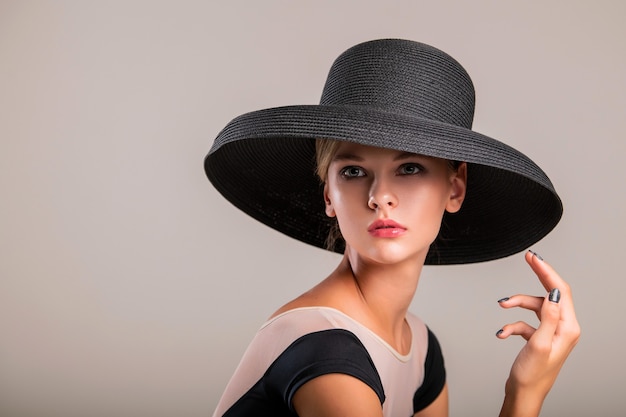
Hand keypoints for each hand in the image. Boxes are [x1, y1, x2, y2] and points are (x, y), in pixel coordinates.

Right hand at [496, 251, 580, 416]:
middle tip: (528, 258)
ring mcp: (551, 332)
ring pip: (534, 306)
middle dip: (538, 276)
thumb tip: (555, 292)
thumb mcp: (540, 344)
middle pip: (550, 293)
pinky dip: (512, 324)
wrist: (524, 394)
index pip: (561, 291)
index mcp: (568, 328)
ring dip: (517, 305)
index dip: (547, 271)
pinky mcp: (539, 337)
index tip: (534, 257)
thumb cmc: (533, 375)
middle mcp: (563, 328)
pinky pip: (525, 322)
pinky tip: (502, 333)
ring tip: (502, 305)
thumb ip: (549, 317)